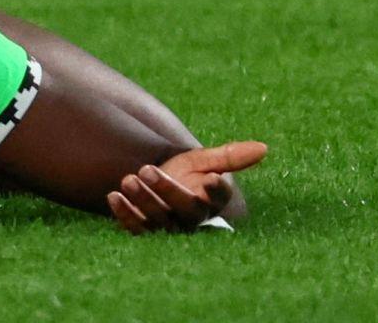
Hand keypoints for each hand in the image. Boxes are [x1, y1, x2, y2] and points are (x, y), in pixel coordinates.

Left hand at [105, 140, 264, 233]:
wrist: (158, 183)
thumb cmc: (187, 172)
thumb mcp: (205, 160)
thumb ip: (230, 157)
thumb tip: (264, 147)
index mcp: (210, 202)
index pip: (217, 199)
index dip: (215, 191)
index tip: (210, 178)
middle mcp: (190, 219)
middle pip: (183, 210)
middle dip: (165, 190)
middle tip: (147, 169)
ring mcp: (167, 227)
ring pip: (157, 220)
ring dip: (142, 200)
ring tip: (128, 178)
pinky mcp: (144, 230)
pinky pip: (136, 227)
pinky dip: (124, 214)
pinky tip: (113, 195)